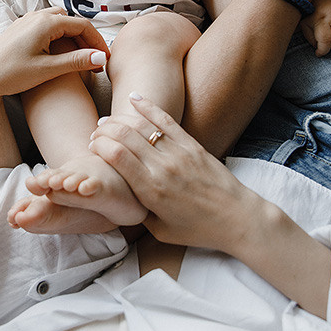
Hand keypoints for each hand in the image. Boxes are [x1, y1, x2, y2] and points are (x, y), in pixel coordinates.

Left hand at [0, 7, 108, 100]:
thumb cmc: (11, 74)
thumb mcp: (48, 69)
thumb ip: (76, 61)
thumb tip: (101, 58)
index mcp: (46, 23)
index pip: (83, 26)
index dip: (98, 43)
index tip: (105, 60)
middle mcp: (36, 16)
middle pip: (72, 22)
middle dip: (86, 40)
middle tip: (94, 61)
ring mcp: (26, 21)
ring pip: (59, 22)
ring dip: (72, 37)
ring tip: (79, 57)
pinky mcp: (19, 30)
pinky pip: (46, 26)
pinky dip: (59, 37)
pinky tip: (59, 53)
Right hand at [89, 94, 263, 252]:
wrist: (238, 218)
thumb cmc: (198, 229)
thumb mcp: (160, 231)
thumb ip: (138, 212)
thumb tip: (120, 196)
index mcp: (151, 191)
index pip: (116, 157)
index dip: (99, 145)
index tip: (92, 146)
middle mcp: (163, 168)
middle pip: (124, 137)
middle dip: (104, 130)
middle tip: (96, 131)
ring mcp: (179, 153)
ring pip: (142, 126)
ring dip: (120, 119)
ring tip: (108, 120)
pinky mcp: (193, 145)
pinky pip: (166, 120)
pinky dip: (148, 107)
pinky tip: (134, 99)